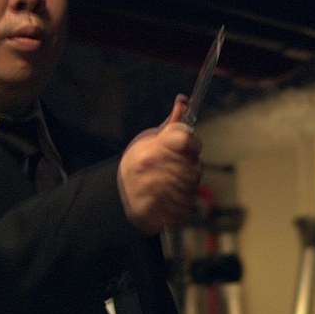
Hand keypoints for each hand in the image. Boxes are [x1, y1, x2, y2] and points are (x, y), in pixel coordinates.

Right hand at [117, 95, 202, 234]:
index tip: (186, 143)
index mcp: (150, 151)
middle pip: (194, 164)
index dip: (190, 140)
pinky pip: (188, 203)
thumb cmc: (137, 164)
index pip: (186, 139)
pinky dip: (184, 199)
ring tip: (172, 180)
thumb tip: (184, 99)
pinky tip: (172, 195)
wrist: (120, 199)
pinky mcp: (164, 214)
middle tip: (177, 165)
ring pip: (193, 183)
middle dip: (191, 163)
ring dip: (189, 181)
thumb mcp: (149, 139)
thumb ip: (171, 123)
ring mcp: (159, 195)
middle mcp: (154, 172)